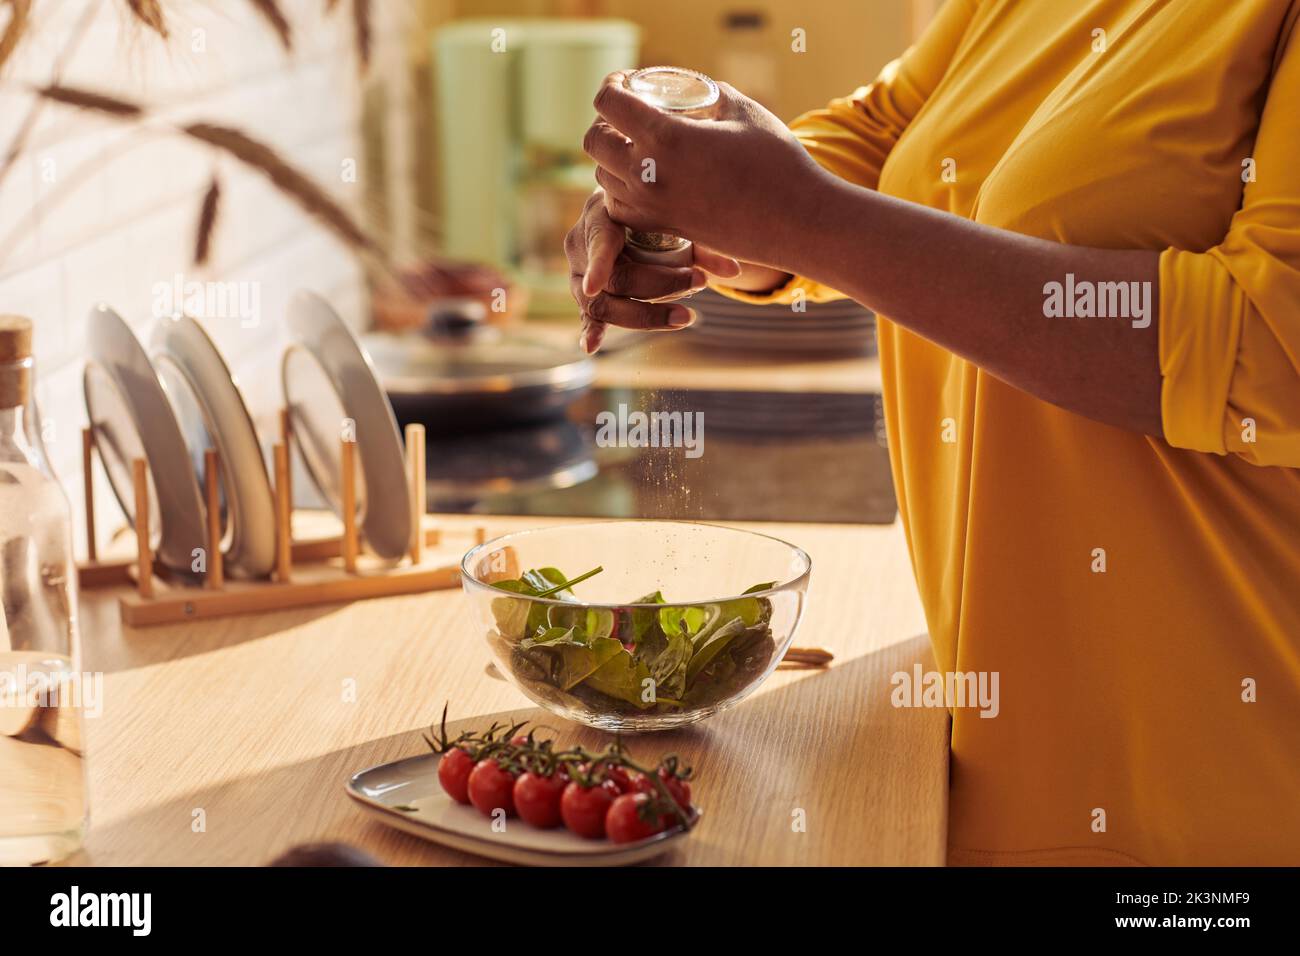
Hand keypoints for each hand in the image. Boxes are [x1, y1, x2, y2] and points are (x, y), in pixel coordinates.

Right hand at [564, 189, 739, 352]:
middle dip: (660, 286)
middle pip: (617, 279)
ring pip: (606, 304)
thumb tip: (734, 271)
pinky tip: (592, 347)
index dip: (598, 264)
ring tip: (686, 317)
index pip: (599, 243)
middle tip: (699, 283)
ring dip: (648, 315)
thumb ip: (700, 245)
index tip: (595, 286)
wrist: (622, 214)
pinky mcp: (588, 298)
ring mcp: (581, 276)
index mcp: (600, 217)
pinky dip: (591, 332)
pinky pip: (589, 317)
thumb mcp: (670, 221)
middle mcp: (582, 248)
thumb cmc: (647, 213)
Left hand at [583, 72, 824, 267]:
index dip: (611, 86)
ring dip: (612, 158)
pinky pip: (619, 208)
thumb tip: (694, 92)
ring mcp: (652, 207)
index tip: (626, 83)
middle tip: (628, 116)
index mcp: (667, 138)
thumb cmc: (778, 163)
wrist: (797, 222)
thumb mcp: (742, 110)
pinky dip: (622, 191)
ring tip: (638, 147)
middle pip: (593, 142)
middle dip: (605, 122)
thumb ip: (708, 94)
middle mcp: (649, 175)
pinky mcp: (662, 229)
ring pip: (601, 177)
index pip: (608, 103)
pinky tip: (645, 179)